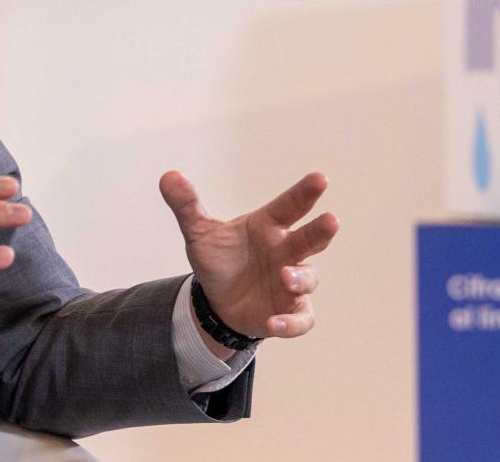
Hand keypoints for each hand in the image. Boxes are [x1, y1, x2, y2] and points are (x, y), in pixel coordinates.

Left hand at [159, 170, 337, 345]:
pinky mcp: (289, 311)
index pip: (290, 206)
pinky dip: (291, 322)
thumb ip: (187, 205)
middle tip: (331, 221)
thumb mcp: (200, 233)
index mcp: (268, 227)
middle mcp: (286, 252)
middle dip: (321, 231)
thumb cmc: (220, 258)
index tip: (320, 178)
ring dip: (300, 278)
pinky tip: (274, 323)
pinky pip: (300, 318)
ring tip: (285, 276)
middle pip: (311, 239)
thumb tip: (168, 176)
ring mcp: (291, 283)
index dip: (305, 193)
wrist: (218, 299)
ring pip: (308, 279)